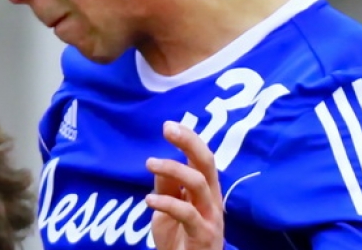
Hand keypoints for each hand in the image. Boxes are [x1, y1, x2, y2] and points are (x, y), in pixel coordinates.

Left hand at [144, 121, 224, 249]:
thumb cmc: (179, 239)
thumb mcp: (168, 209)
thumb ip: (167, 187)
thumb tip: (159, 163)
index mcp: (206, 191)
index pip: (202, 158)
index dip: (189, 139)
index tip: (170, 124)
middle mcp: (212, 200)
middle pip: (207, 164)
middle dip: (189, 143)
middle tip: (168, 128)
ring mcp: (210, 217)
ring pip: (199, 183)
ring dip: (173, 168)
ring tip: (150, 163)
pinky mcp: (203, 234)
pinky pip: (187, 213)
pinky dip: (167, 203)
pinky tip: (149, 200)